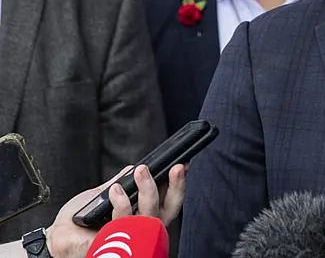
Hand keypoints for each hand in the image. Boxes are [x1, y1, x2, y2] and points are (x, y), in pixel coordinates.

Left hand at [45, 163, 185, 257]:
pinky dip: (122, 204)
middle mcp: (143, 230)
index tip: (183, 165)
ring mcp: (131, 239)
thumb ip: (120, 182)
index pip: (169, 200)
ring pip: (150, 216)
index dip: (179, 184)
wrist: (56, 236)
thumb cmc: (79, 219)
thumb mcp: (102, 193)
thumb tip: (134, 167)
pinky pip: (124, 224)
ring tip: (140, 171)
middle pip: (169, 210)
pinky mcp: (115, 245)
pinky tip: (115, 191)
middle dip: (175, 187)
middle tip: (174, 167)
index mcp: (144, 216)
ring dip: (148, 190)